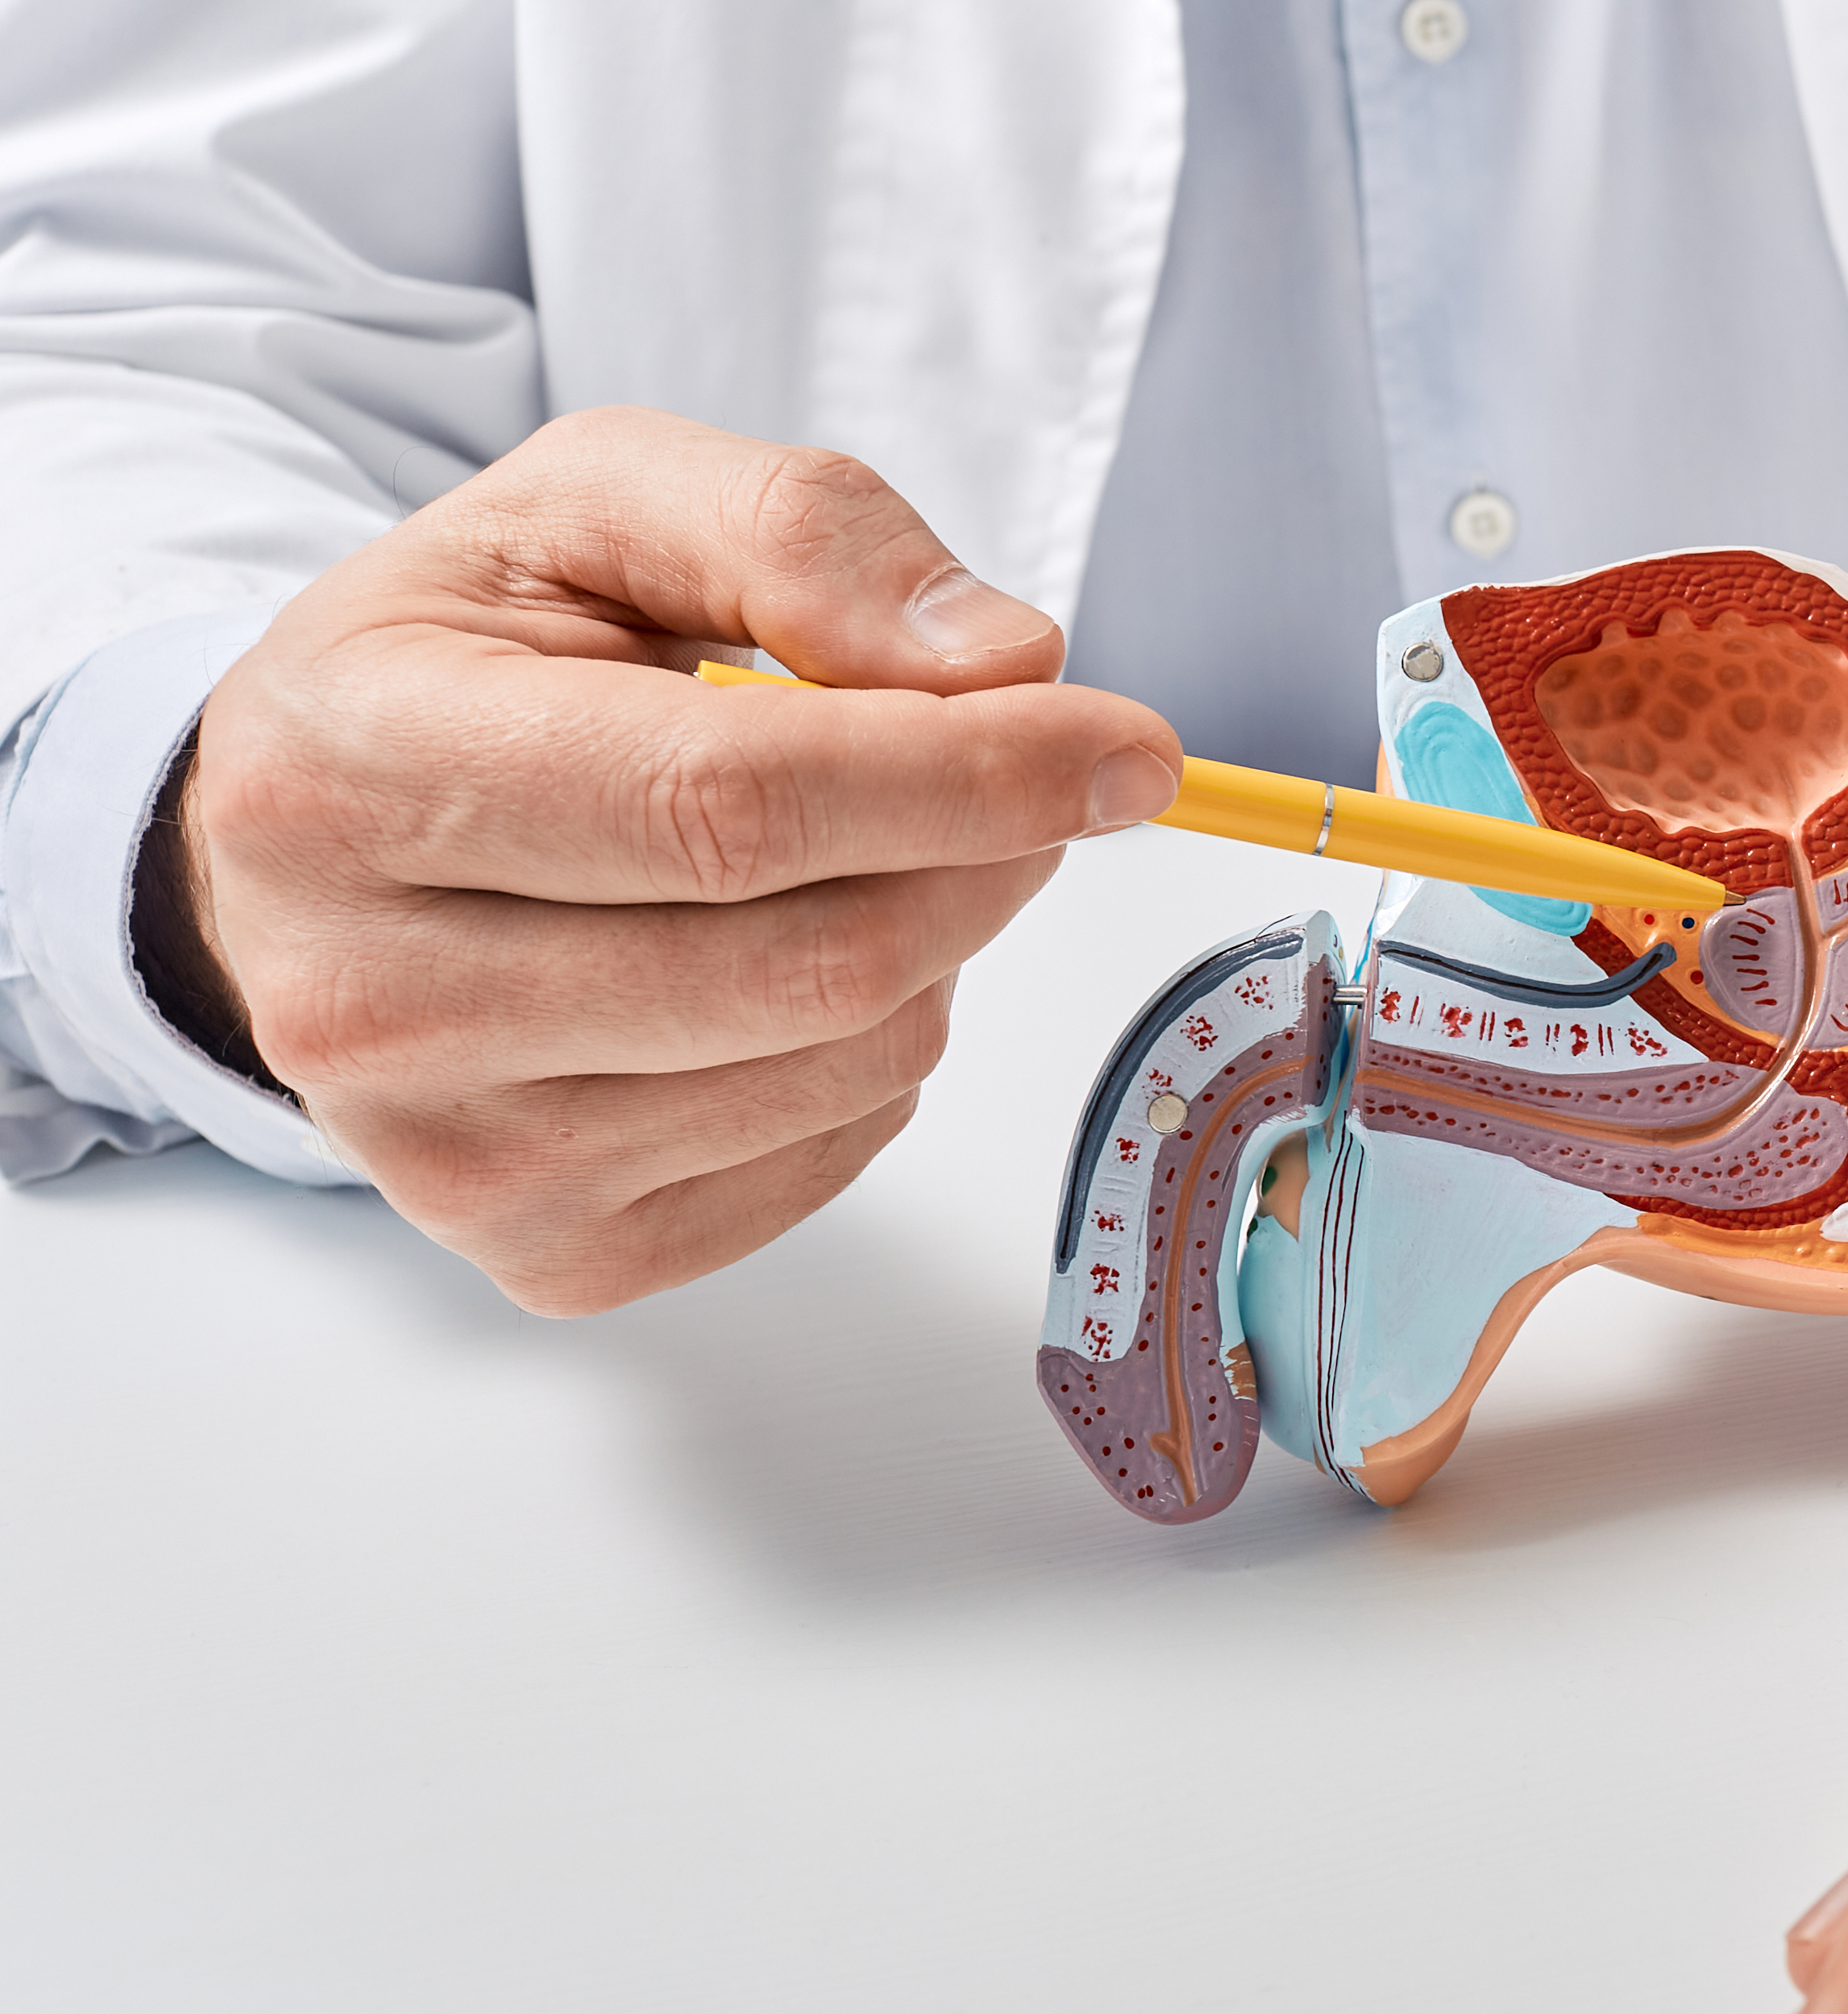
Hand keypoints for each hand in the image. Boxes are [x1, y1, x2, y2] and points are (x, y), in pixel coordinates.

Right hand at [178, 406, 1182, 1311]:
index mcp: (353, 777)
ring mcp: (460, 1159)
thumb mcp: (597, 510)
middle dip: (981, 857)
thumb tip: (1005, 663)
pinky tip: (784, 965)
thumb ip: (800, 534)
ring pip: (850, 1064)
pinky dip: (874, 1049)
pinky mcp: (554, 1254)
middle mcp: (374, 1000)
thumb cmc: (463, 666)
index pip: (729, 805)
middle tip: (1025, 782)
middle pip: (814, 957)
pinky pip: (833, 1154)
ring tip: (855, 858)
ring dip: (934, 949)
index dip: (967, 776)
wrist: (306, 853)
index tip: (1126, 747)